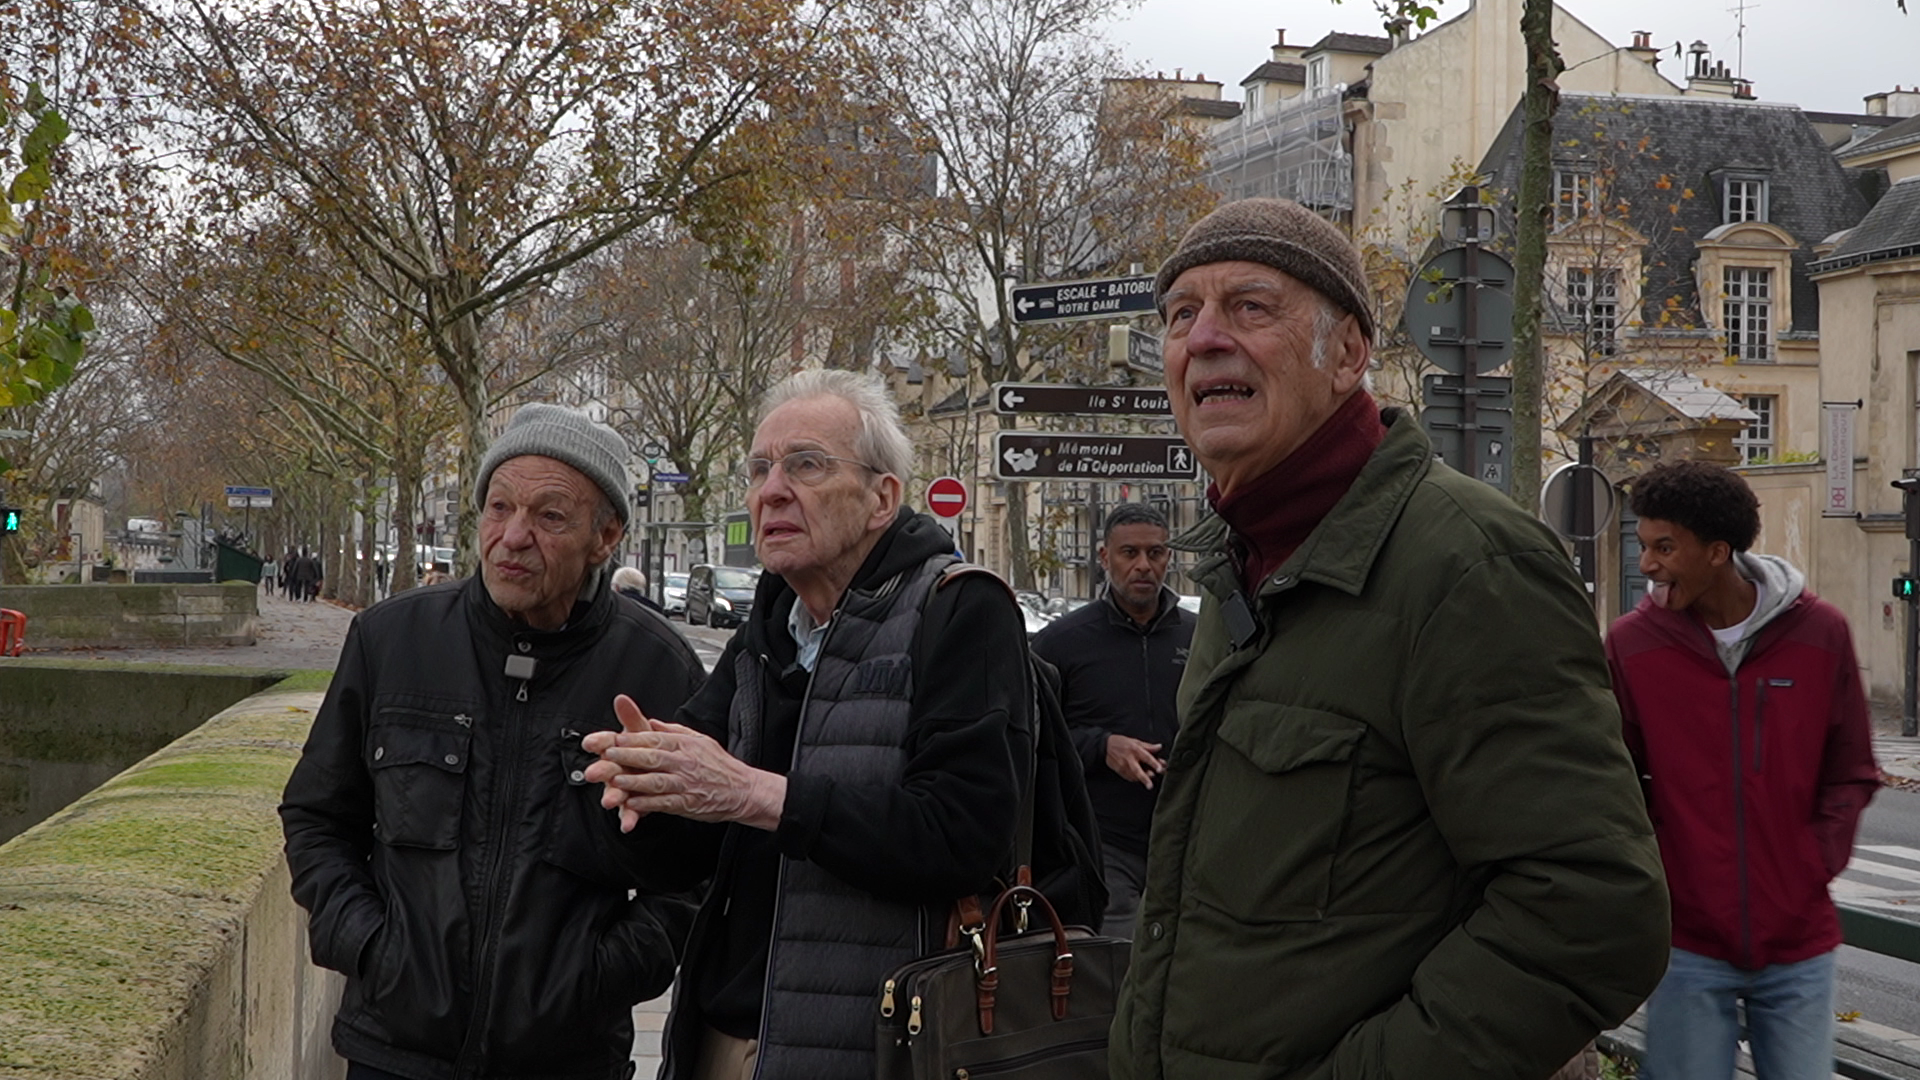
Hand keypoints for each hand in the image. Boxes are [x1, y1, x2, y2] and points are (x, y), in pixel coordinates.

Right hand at [582, 696, 651, 831]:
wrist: (660, 772)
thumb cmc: (644, 749)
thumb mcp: (641, 732)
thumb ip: (631, 717)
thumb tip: (621, 698)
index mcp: (618, 748)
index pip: (606, 742)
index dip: (598, 741)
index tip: (590, 742)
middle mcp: (616, 768)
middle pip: (606, 768)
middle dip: (600, 770)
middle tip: (593, 773)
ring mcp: (622, 788)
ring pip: (615, 791)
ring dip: (612, 796)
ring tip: (609, 801)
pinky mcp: (631, 805)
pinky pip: (630, 812)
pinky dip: (629, 819)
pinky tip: (628, 825)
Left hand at [583, 694, 786, 830]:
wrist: (742, 789)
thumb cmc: (719, 765)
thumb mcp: (698, 740)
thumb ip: (672, 731)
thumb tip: (650, 723)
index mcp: (685, 744)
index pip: (654, 738)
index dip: (632, 739)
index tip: (613, 739)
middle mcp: (684, 762)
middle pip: (651, 757)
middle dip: (626, 756)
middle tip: (606, 756)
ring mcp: (686, 783)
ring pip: (655, 781)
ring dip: (633, 781)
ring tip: (615, 781)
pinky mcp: (687, 803)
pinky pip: (663, 803)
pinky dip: (646, 804)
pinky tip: (632, 804)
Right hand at [1105, 734, 1166, 789]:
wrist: (1105, 747)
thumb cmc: (1121, 743)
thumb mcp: (1135, 741)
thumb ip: (1148, 746)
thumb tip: (1159, 747)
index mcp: (1135, 749)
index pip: (1146, 757)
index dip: (1154, 763)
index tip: (1159, 768)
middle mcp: (1129, 759)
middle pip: (1137, 770)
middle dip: (1145, 778)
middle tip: (1150, 785)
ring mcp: (1123, 766)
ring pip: (1133, 776)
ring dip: (1141, 779)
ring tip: (1148, 783)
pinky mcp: (1119, 771)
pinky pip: (1129, 777)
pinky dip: (1135, 779)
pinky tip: (1140, 779)